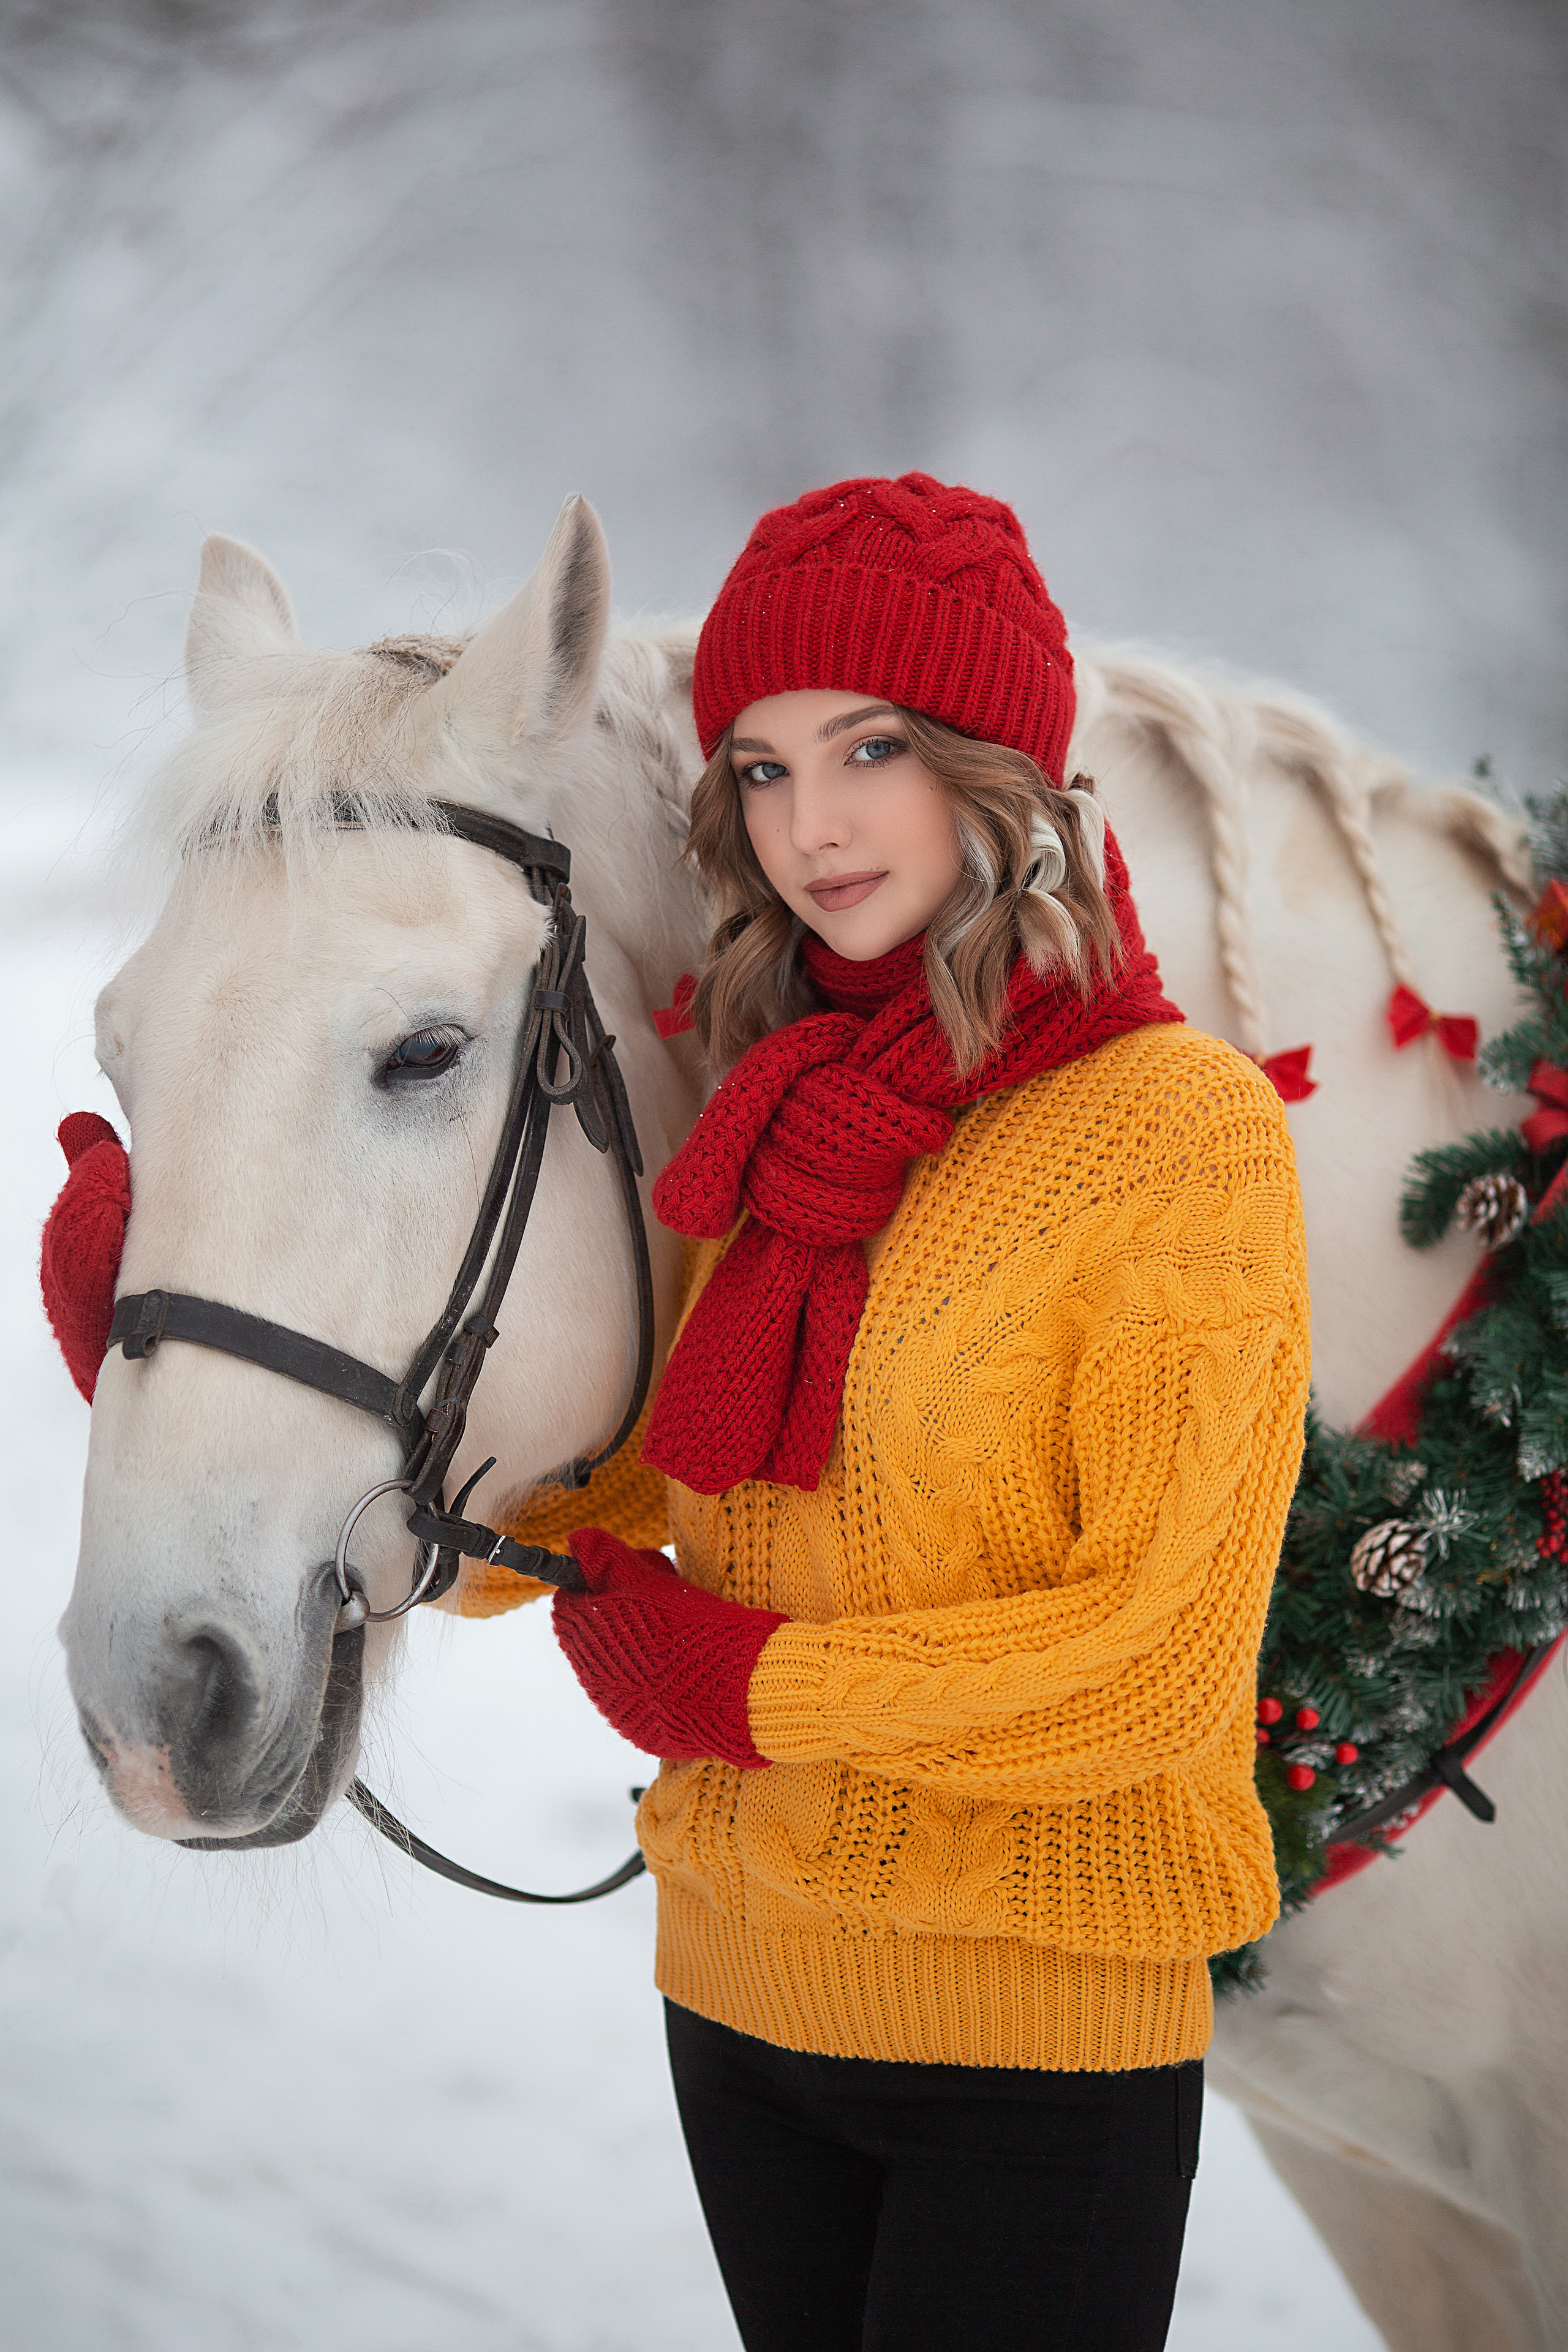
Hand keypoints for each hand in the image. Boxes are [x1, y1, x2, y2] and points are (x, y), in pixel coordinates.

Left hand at [553, 1526, 786, 1768]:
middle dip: (614, 1615)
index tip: (624, 1576)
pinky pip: (635, 1702)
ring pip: (611, 1669)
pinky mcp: (641, 1733)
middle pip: (588, 1636)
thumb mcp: (653, 1583)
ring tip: (674, 1638)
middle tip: (658, 1602)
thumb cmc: (697, 1630)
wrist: (740, 1691)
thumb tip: (577, 1539)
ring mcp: (617, 1711)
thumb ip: (609, 1558)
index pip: (568, 1603)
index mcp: (590, 1638)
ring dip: (631, 1650)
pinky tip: (680, 1672)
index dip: (595, 1583)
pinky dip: (650, 1685)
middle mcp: (594, 1680)